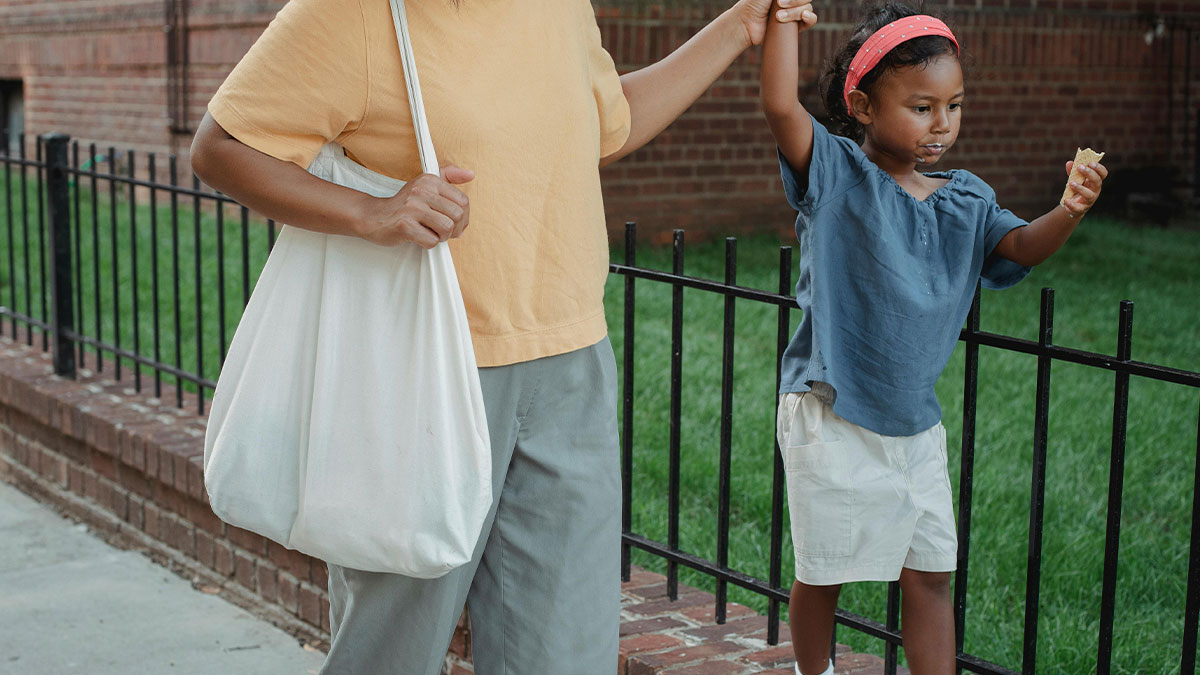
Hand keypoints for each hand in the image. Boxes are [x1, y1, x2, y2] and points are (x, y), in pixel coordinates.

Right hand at [357, 165, 473, 247]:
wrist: (374, 216)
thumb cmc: (404, 205)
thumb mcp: (426, 185)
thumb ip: (449, 177)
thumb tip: (471, 174)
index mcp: (430, 181)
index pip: (463, 201)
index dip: (464, 217)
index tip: (455, 223)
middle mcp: (422, 191)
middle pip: (457, 216)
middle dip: (455, 229)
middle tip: (444, 232)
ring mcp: (412, 208)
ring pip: (447, 228)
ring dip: (442, 237)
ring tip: (432, 234)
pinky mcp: (404, 225)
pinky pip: (431, 241)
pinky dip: (428, 243)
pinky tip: (419, 237)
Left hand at [737, 0, 816, 46]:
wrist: (746, 23)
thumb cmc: (754, 3)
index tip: (780, 0)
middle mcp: (792, 1)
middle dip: (794, 1)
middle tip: (778, 4)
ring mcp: (794, 14)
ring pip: (807, 9)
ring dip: (794, 12)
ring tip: (778, 17)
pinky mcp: (795, 28)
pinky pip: (810, 21)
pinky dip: (810, 18)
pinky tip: (804, 16)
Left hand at [1059, 159, 1106, 218]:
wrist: (1072, 205)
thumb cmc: (1076, 189)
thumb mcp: (1074, 179)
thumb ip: (1072, 171)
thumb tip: (1069, 163)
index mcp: (1095, 181)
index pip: (1103, 174)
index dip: (1099, 168)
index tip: (1090, 163)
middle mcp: (1095, 190)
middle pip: (1097, 182)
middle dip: (1090, 173)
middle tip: (1080, 167)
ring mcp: (1089, 200)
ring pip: (1089, 195)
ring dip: (1080, 188)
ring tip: (1071, 183)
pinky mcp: (1081, 209)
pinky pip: (1078, 208)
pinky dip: (1072, 205)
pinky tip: (1066, 201)